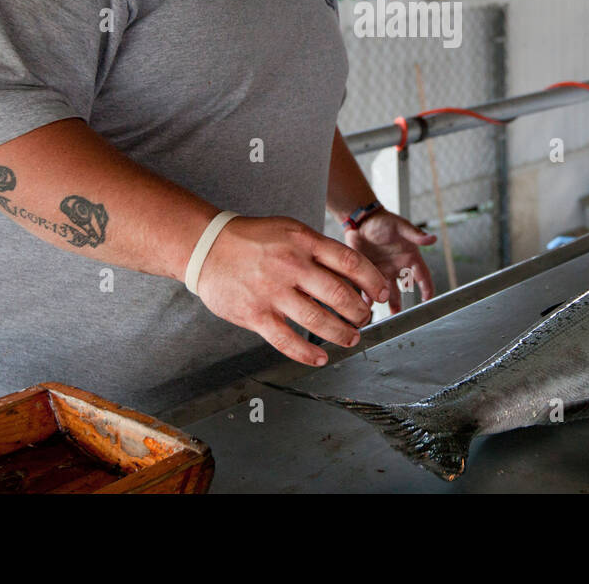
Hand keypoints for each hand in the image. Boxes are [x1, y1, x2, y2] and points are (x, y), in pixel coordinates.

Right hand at [195, 215, 390, 366]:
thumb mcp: (290, 231)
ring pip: (318, 321)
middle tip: (365, 319)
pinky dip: (307, 353)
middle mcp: (292, 265)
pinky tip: (320, 357)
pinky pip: (287, 340)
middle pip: (340, 294)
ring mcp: (273, 291)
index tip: (381, 293)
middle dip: (360, 312)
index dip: (372, 281)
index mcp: (304, 242)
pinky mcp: (255, 314)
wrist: (207, 247)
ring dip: (341, 334)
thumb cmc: (252, 239)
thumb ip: (318, 250)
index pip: (351, 262)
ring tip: (350, 338)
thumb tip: (352, 274)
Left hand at [345, 210, 436, 313]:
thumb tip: (433, 238)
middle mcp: (397, 268)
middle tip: (400, 317)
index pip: (423, 276)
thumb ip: (415, 235)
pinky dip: (367, 297)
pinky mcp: (367, 272)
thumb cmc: (384, 221)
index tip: (428, 301)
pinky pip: (368, 288)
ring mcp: (382, 272)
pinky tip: (365, 304)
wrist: (361, 220)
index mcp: (410, 258)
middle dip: (401, 304)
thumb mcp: (401, 226)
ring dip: (385, 304)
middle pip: (402, 290)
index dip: (427, 288)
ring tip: (386, 317)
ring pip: (385, 293)